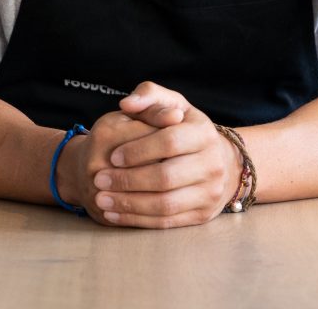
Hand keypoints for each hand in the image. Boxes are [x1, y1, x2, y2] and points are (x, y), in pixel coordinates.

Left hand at [90, 81, 241, 228]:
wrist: (218, 161)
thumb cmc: (184, 128)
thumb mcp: (172, 104)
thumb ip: (149, 96)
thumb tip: (127, 103)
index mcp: (204, 133)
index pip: (169, 142)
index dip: (138, 150)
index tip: (112, 156)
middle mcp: (213, 163)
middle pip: (166, 177)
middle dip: (128, 180)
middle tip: (98, 180)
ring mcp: (210, 192)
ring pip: (165, 204)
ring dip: (129, 204)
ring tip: (101, 199)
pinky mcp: (202, 215)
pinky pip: (167, 222)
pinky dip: (137, 220)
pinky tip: (114, 214)